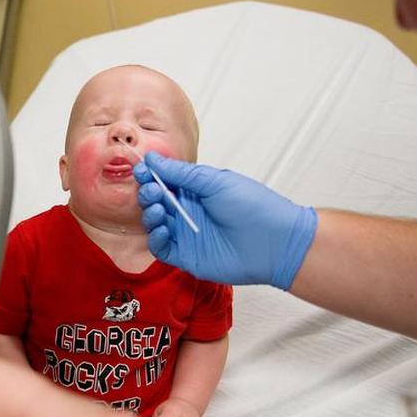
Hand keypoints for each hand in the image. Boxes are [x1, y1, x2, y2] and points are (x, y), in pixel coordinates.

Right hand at [133, 153, 317, 289]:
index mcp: (196, 191)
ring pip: (155, 224)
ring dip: (150, 214)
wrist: (275, 242)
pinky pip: (161, 248)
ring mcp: (186, 235)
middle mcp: (189, 212)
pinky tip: (164, 228)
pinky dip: (156, 238)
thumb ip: (182, 173)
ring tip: (158, 209)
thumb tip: (153, 159)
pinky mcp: (186, 257)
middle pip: (156, 202)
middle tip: (152, 190)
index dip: (151, 175)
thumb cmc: (253, 207)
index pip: (165, 181)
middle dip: (149, 194)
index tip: (141, 170)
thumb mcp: (215, 182)